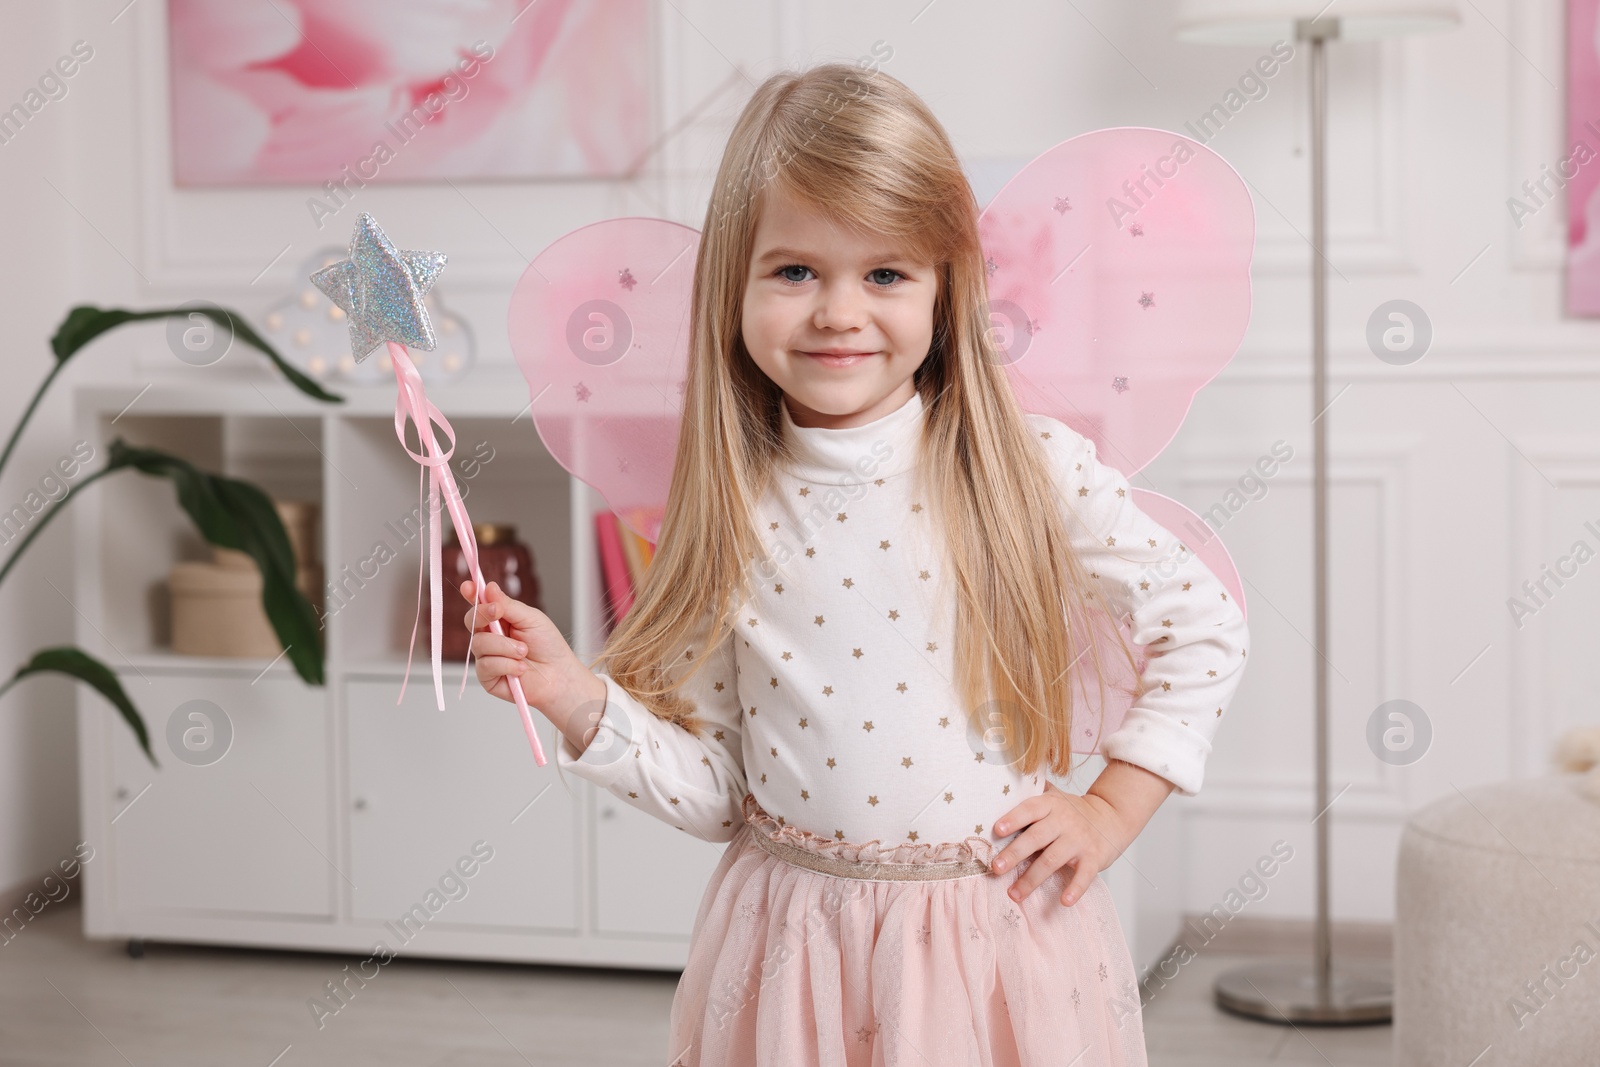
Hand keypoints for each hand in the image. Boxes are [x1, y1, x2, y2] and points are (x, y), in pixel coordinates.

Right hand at [458, 580, 600, 718]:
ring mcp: (486, 657)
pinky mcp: (487, 677)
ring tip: (524, 651)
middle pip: (471, 621)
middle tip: (497, 613)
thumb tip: (489, 588)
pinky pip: (486, 665)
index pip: (479, 604)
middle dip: (483, 615)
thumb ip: (508, 605)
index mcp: (499, 619)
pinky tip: (520, 668)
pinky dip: (507, 664)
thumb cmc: (548, 646)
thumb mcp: (531, 619)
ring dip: (505, 646)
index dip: (471, 594)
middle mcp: (490, 637)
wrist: (559, 675)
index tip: (468, 586)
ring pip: (479, 644)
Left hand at [989, 761, 1173, 906]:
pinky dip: (1075, 889)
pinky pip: (1084, 876)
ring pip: (1052, 860)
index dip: (1014, 819)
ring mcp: (1080, 840)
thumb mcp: (1056, 797)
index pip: (1030, 809)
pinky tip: (1064, 901)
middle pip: (1037, 837)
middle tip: (996, 868)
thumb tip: (1001, 788)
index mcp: (1052, 804)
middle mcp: (1065, 821)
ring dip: (1032, 879)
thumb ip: (1033, 795)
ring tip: (1014, 894)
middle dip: (1015, 853)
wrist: (1112, 817)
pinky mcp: (1094, 858)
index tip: (997, 830)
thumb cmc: (1074, 811)